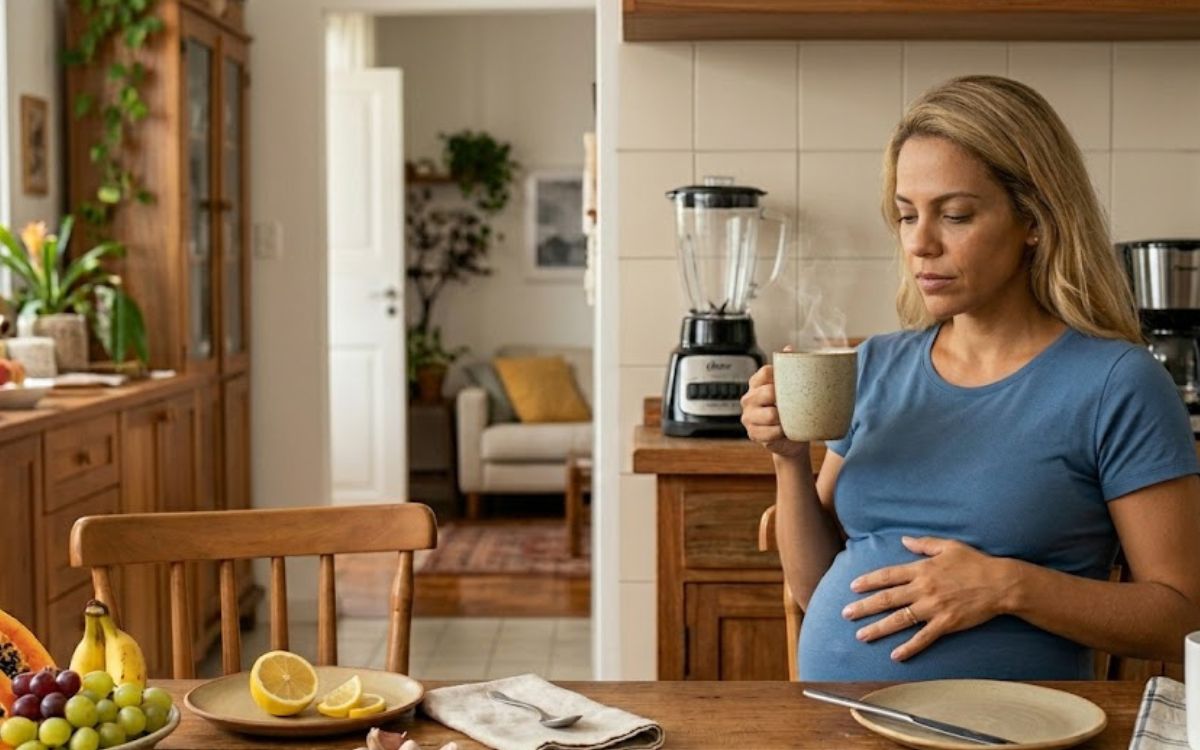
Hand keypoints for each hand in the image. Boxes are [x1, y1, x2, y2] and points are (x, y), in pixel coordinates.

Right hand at [741, 353, 808, 458]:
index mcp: (756, 383)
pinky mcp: (753, 434)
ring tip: (790, 419)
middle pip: (768, 392)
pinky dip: (782, 433)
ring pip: (770, 414)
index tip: (792, 383)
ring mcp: (749, 417)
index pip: (766, 372)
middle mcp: (749, 399)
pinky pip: (771, 432)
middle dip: (784, 399)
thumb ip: (790, 367)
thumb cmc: (791, 410)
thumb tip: (788, 348)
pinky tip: (785, 431)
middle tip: (794, 404)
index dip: (780, 376)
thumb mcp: (791, 388)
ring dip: (784, 418)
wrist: (791, 439)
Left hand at [841, 536, 1017, 660]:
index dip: (868, 581)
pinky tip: (895, 655)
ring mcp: (933, 607)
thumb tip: (903, 540)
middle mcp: (923, 588)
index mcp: (922, 569)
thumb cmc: (975, 563)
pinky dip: (909, 647)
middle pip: (887, 599)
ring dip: (878, 628)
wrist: (1000, 583)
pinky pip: (923, 638)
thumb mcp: (949, 546)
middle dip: (864, 607)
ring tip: (861, 635)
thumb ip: (923, 544)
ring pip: (900, 619)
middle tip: (846, 614)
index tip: (852, 587)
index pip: (888, 575)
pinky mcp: (946, 623)